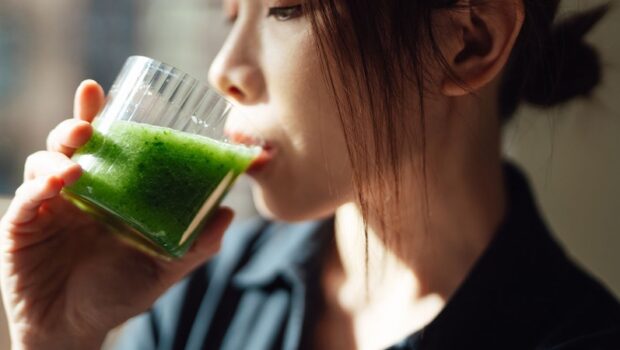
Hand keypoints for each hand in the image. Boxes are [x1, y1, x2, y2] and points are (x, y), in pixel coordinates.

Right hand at [0, 80, 233, 349]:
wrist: (76, 328)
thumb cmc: (119, 291)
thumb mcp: (164, 267)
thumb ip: (196, 244)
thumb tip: (228, 214)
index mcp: (108, 191)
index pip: (103, 146)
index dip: (98, 116)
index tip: (100, 90)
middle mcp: (76, 192)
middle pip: (70, 145)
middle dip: (75, 125)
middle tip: (86, 123)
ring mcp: (48, 207)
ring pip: (43, 163)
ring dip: (57, 156)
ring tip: (76, 165)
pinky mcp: (23, 228)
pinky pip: (26, 200)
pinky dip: (38, 188)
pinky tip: (55, 186)